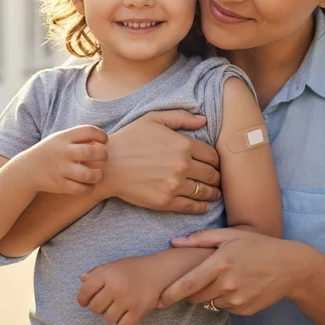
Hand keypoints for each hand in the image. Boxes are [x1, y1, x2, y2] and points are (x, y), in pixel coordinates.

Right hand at [11, 125, 107, 194]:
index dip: (101, 135)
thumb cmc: (51, 152)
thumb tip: (104, 140)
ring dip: (98, 175)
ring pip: (88, 174)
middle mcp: (63, 152)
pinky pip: (80, 189)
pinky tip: (89, 184)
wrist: (27, 170)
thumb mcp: (61, 139)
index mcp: (64, 137)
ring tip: (98, 174)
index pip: (89, 130)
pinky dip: (89, 188)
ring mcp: (60, 169)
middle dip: (103, 154)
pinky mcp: (59, 185)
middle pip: (91, 152)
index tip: (104, 141)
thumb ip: (79, 137)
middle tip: (103, 157)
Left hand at [77, 255, 165, 324]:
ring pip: (108, 319)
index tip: (86, 301)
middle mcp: (116, 286)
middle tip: (107, 302)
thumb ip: (97, 272)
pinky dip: (123, 322)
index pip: (85, 292)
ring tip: (118, 306)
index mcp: (108, 274)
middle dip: (99, 307)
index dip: (83, 299)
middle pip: (95, 308)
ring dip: (111, 315)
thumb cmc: (133, 268)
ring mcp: (128, 299)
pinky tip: (126, 313)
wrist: (158, 270)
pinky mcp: (139, 310)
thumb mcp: (113, 266)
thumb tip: (81, 279)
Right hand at [102, 111, 220, 213]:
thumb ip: (181, 117)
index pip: (213, 156)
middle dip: (217, 178)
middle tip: (217, 180)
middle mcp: (183, 165)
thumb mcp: (154, 119)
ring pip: (205, 192)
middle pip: (212, 175)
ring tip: (214, 193)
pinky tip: (204, 205)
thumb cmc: (129, 139)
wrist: (107, 165)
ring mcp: (175, 185)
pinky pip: (192, 206)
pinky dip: (202, 207)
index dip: (216, 161)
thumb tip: (204, 120)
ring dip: (213, 193)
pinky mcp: (166, 201)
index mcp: (183, 144)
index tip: (215, 164)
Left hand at [158, 229, 303, 315]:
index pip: (189, 283)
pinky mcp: (245, 310)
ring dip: (210, 294)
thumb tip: (174, 242)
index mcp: (221, 262)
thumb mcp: (231, 235)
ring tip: (226, 277)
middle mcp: (228, 283)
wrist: (291, 267)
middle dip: (192, 289)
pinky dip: (226, 299)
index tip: (158, 300)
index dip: (171, 293)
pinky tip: (239, 285)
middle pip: (196, 295)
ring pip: (210, 302)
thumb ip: (201, 239)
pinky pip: (225, 308)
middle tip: (200, 277)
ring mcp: (237, 299)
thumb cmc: (258, 246)